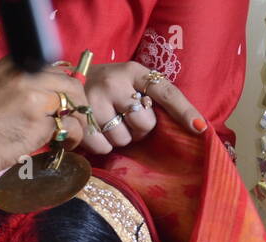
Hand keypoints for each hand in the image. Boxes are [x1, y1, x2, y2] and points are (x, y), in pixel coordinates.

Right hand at [0, 58, 89, 179]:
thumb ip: (25, 91)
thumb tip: (56, 104)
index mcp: (16, 64)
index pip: (58, 71)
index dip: (67, 92)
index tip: (67, 108)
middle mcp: (27, 75)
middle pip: (71, 86)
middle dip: (79, 106)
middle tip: (75, 125)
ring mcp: (34, 98)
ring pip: (73, 107)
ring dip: (76, 124)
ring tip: (69, 139)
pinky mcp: (38, 123)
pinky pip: (68, 128)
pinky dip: (70, 139)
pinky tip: (61, 147)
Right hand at [78, 63, 206, 154]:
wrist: (65, 84)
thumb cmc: (108, 89)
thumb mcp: (130, 83)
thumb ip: (151, 97)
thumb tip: (189, 127)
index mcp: (134, 71)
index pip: (165, 92)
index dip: (183, 110)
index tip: (200, 128)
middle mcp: (115, 83)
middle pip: (144, 123)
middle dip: (139, 129)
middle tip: (128, 122)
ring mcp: (94, 100)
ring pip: (123, 138)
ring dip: (120, 139)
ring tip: (110, 127)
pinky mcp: (79, 119)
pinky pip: (103, 147)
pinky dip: (103, 147)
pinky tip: (97, 134)